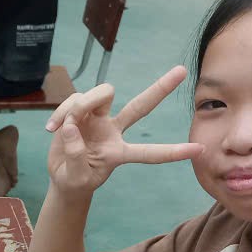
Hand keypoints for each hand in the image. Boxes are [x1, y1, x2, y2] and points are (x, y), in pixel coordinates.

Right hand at [43, 66, 203, 196]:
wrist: (62, 174)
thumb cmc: (75, 179)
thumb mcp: (75, 178)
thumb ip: (76, 156)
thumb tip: (71, 128)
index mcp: (120, 153)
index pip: (150, 153)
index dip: (173, 152)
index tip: (200, 150)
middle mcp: (114, 130)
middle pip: (140, 106)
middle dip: (161, 88)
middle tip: (182, 71)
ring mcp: (98, 118)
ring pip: (101, 95)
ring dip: (80, 105)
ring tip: (61, 127)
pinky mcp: (80, 111)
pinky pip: (73, 100)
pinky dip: (60, 112)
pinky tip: (51, 129)